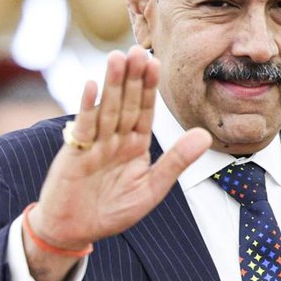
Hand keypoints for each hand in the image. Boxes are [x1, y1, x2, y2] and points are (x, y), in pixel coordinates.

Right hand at [25, 46, 211, 280]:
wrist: (76, 231)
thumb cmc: (113, 211)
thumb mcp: (151, 189)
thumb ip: (176, 161)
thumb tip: (205, 135)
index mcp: (135, 145)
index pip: (145, 111)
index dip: (149, 88)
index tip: (156, 62)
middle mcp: (115, 139)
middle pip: (125, 103)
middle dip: (131, 78)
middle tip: (138, 50)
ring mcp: (94, 144)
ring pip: (106, 110)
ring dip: (111, 84)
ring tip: (117, 58)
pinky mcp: (74, 154)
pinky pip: (83, 127)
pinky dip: (87, 107)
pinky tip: (92, 85)